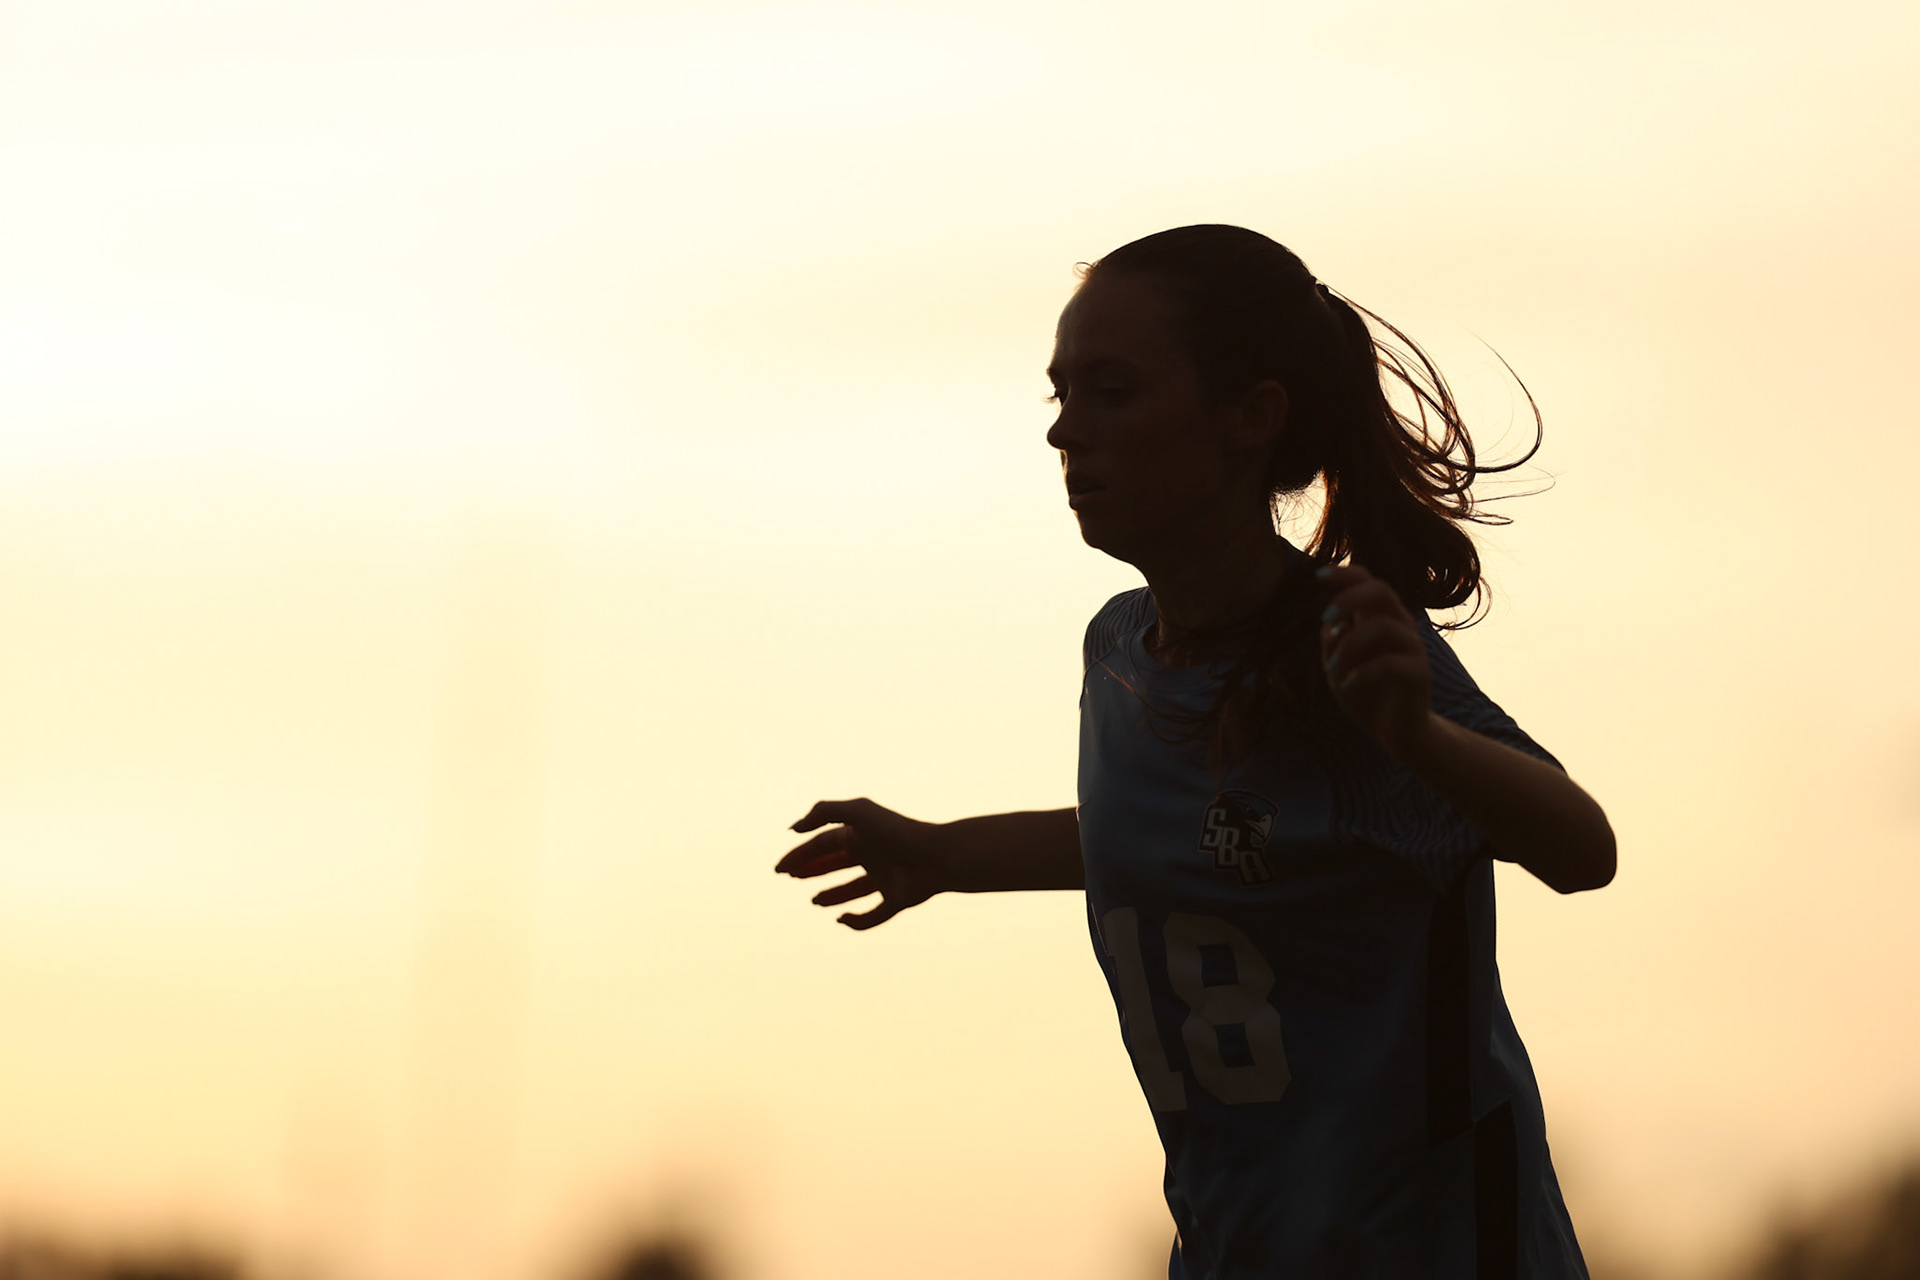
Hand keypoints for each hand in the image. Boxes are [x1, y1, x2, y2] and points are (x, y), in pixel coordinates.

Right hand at [776, 798, 950, 930]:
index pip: (823, 844)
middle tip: (792, 877)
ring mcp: (885, 878)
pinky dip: (857, 921)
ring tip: (814, 901)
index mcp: (861, 835)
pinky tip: (842, 920)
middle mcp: (872, 855)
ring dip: (832, 895)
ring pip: (854, 889)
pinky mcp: (898, 899)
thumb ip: (824, 812)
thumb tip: (794, 829)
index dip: (801, 855)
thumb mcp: (858, 812)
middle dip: (813, 869)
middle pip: (836, 863)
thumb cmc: (897, 832)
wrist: (937, 856)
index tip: (781, 870)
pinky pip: (874, 915)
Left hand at [1316, 564, 1436, 764]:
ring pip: (1383, 627)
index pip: (1369, 581)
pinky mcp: (1420, 674)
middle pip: (1382, 590)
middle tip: (1325, 618)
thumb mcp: (1337, 665)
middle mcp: (1401, 626)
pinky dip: (1363, 673)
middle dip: (1349, 599)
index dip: (1345, 574)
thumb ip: (1332, 642)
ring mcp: (1414, 649)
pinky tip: (1347, 686)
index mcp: (1380, 618)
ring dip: (1349, 645)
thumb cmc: (1365, 693)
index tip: (1317, 576)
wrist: (1397, 732)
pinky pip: (1391, 664)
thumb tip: (1330, 625)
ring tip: (1330, 668)